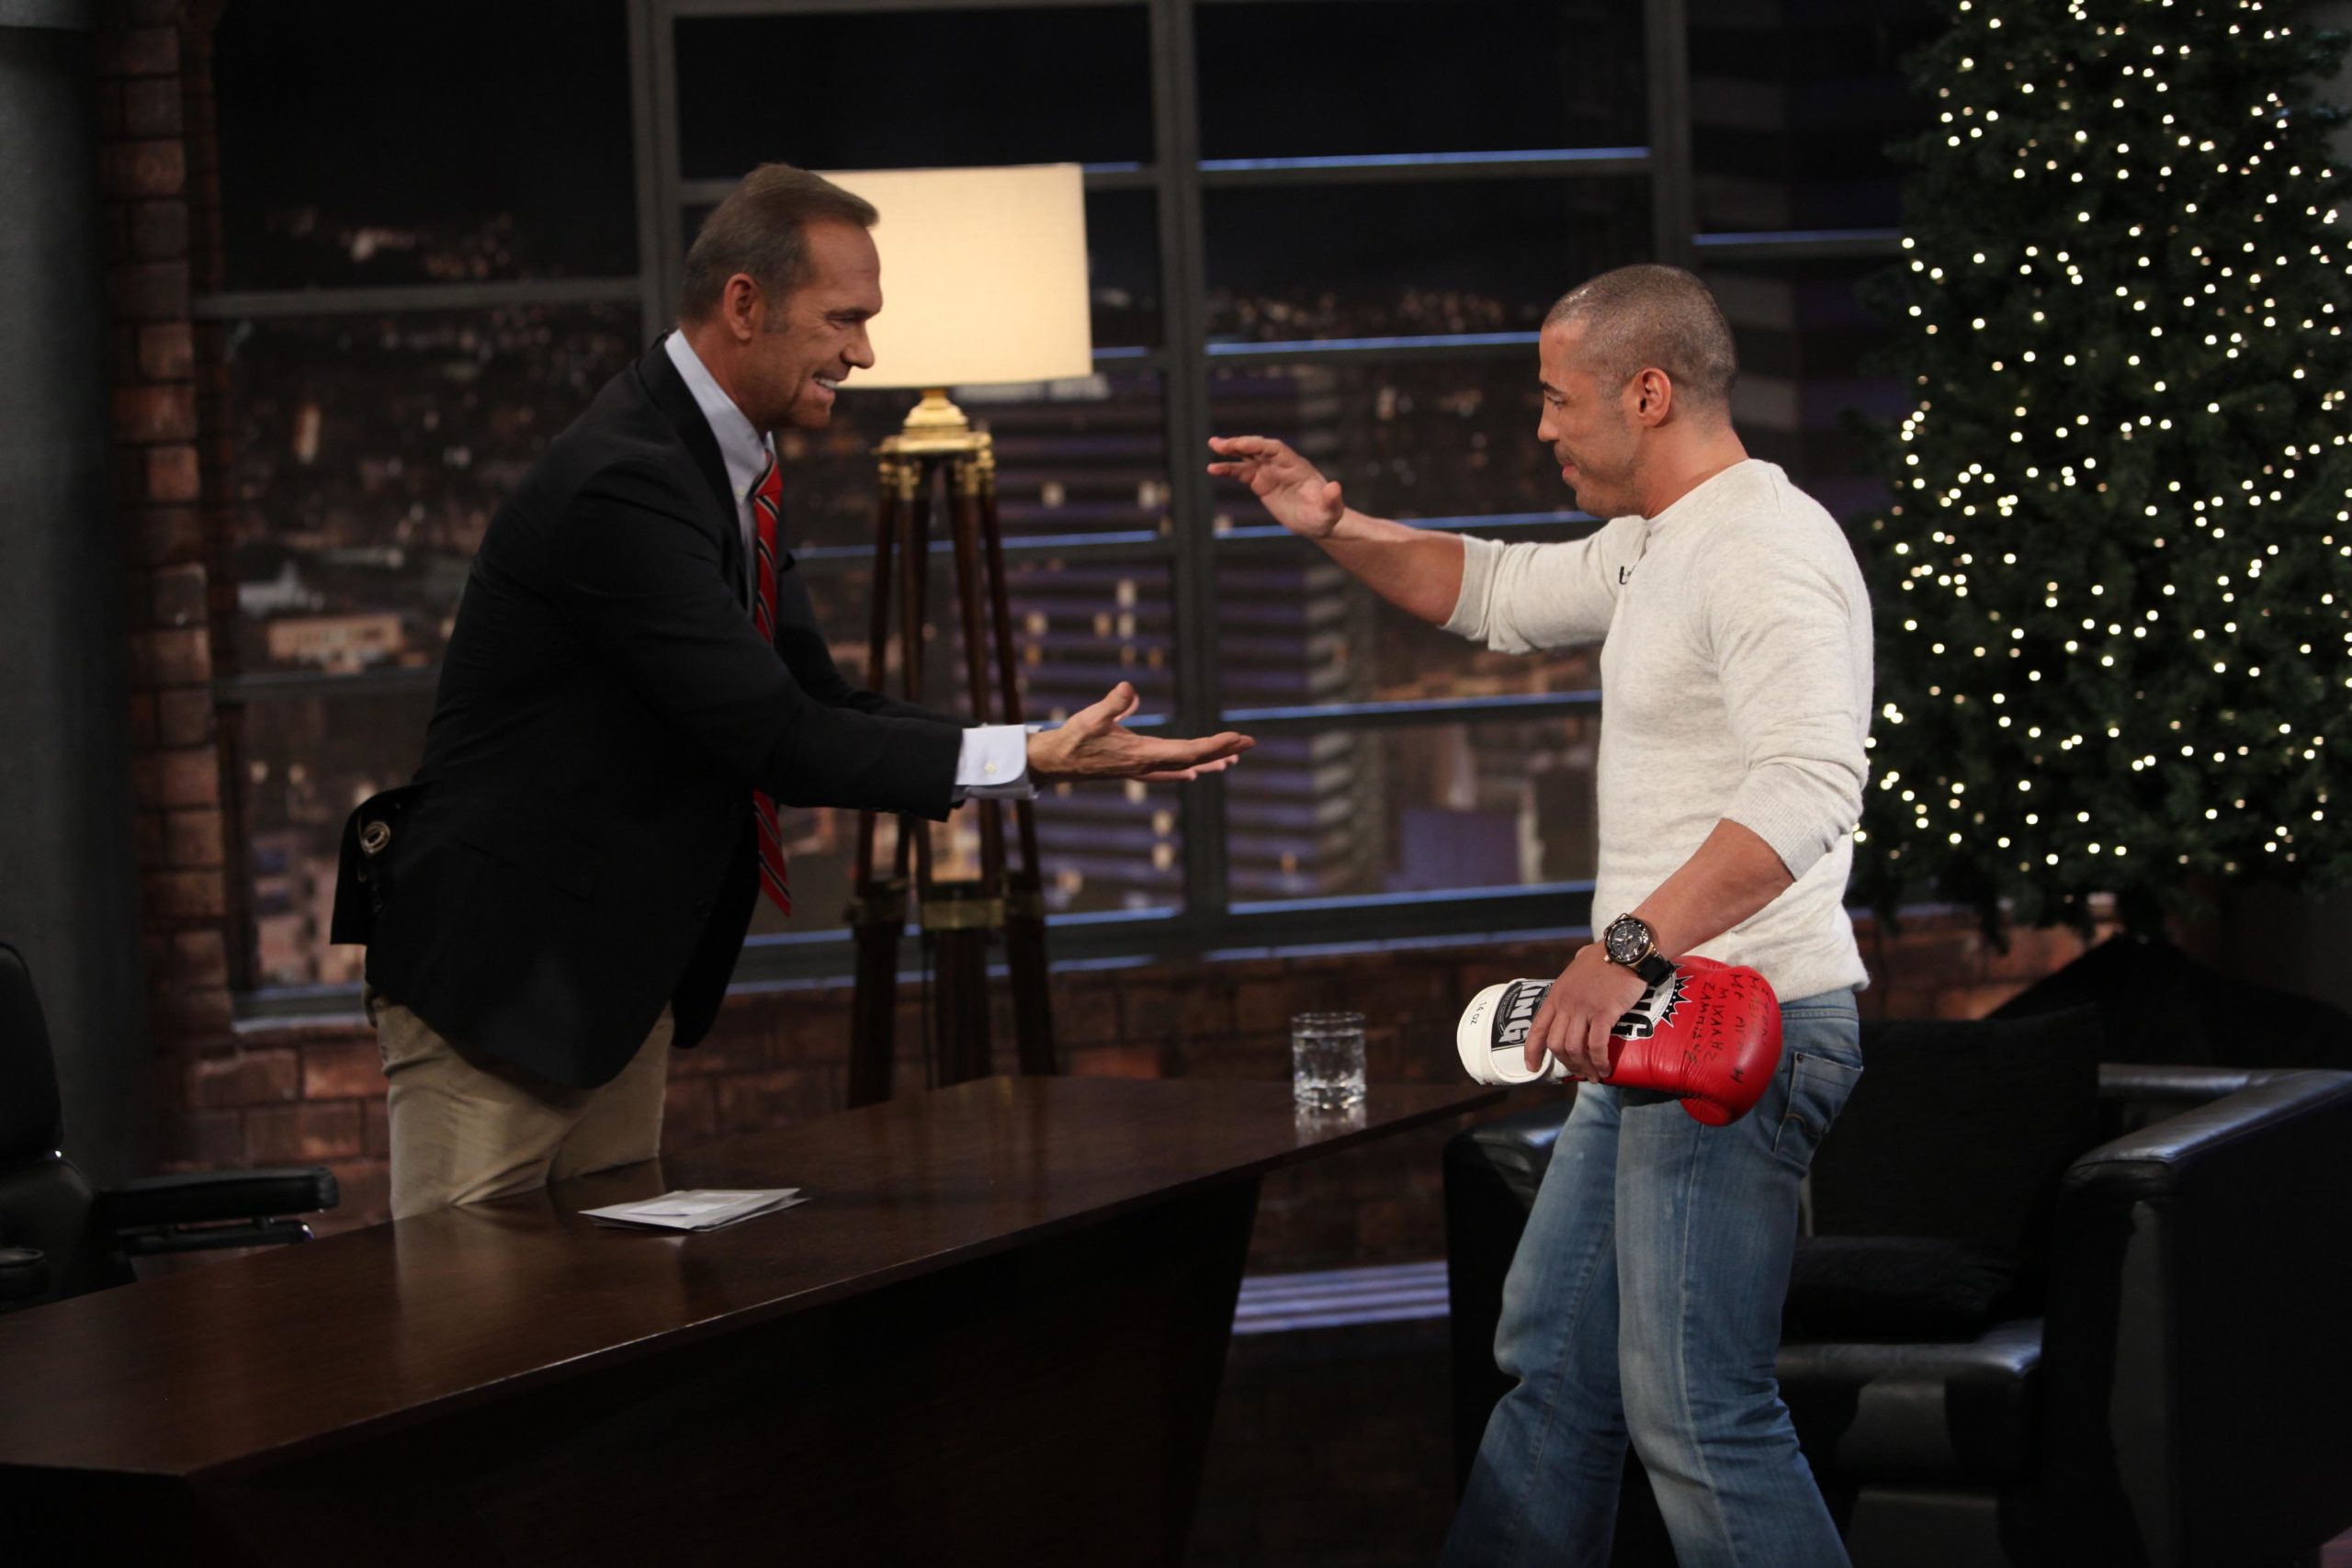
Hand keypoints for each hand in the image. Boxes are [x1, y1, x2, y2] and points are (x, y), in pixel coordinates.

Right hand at [1027, 682, 1253, 783]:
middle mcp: (1148, 765)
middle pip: (1194, 759)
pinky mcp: (1136, 768)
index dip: (1216, 745)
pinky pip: (1170, 770)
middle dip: (1222, 751)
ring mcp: (1143, 769)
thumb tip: (1130, 689)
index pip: (1189, 751)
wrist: (1056, 763)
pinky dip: (1187, 768)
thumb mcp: (1092, 717)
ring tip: (1232, 761)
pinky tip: (1195, 772)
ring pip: (1184, 767)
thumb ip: (1113, 703)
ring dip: (1209, 762)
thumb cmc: (1074, 739)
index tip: (1238, 738)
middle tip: (1249, 743)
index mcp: (1143, 755)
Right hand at [1206, 435, 1345, 539]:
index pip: (1276, 449)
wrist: (1318, 522)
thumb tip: (1335, 488)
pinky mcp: (1261, 482)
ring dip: (1231, 451)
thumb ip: (1332, 499)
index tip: (1242, 445)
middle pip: (1258, 448)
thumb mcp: (1331, 511)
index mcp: (1296, 466)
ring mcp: (1270, 472)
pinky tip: (1213, 469)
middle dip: (1240, 444)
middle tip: (1219, 444)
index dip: (1259, 445)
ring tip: (1213, 446)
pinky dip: (1228, 469)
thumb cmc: (1326, 516)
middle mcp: (1281, 464)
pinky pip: (1242, 472)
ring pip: (1248, 456)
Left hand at [1525, 943, 1647, 1080]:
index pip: (1536, 1028)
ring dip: (1584, 1067)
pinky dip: (1600, 1061)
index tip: (1531, 1067)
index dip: (1531, 1051)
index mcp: (1556, 994)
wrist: (1626, 949)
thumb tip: (1578, 961)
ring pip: (1574, 1048)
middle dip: (1566, 1064)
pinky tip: (1606, 1068)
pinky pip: (1597, 1045)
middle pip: (1556, 1044)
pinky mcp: (1604, 1013)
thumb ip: (1575, 970)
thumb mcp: (1580, 962)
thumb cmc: (1606, 954)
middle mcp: (1565, 1004)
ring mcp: (1583, 1008)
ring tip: (1595, 1075)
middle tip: (1580, 1073)